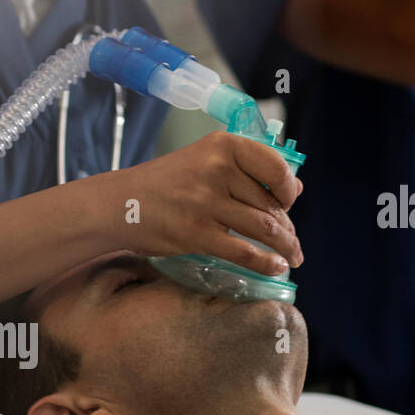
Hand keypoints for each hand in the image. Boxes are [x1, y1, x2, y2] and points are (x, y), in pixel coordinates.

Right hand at [107, 132, 303, 277]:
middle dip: (287, 228)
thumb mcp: (205, 162)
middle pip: (270, 204)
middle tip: (292, 243)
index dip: (288, 190)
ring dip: (285, 246)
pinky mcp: (195, 233)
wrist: (119, 204)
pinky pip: (243, 252)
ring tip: (292, 257)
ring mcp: (205, 202)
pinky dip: (265, 263)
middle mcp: (216, 170)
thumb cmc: (165, 184)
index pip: (276, 167)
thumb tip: (295, 188)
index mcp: (222, 146)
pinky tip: (276, 268)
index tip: (288, 205)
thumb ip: (248, 171)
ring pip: (262, 228)